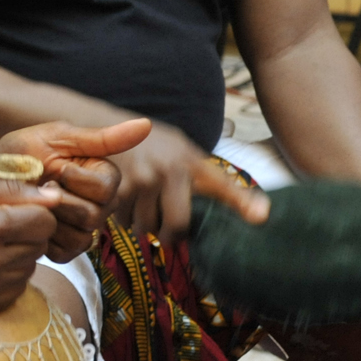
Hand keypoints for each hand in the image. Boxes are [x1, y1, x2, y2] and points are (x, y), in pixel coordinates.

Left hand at [0, 118, 148, 259]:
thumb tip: (147, 124)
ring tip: (34, 203)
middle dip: (60, 200)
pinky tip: (32, 221)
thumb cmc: (21, 153)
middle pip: (95, 215)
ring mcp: (82, 228)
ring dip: (50, 218)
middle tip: (40, 187)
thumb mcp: (56, 137)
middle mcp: (99, 205)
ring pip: (82, 236)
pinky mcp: (65, 248)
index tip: (57, 167)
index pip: (109, 188)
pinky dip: (44, 238)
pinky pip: (66, 252)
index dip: (78, 179)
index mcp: (101, 176)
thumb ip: (101, 138)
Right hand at [0, 178, 62, 316]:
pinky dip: (8, 274)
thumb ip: (9, 189)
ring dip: (19, 253)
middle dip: (28, 231)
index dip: (35, 209)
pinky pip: (19, 287)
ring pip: (32, 266)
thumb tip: (54, 195)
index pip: (44, 220)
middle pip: (41, 244)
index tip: (15, 207)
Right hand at [106, 122, 267, 242]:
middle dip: (170, 234)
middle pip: (177, 224)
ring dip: (142, 225)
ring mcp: (142, 180)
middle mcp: (169, 170)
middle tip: (166, 233)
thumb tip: (256, 212)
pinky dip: (122, 218)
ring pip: (146, 226)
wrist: (100, 126)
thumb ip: (207, 177)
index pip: (221, 185)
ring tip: (139, 208)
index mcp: (189, 160)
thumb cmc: (145, 142)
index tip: (260, 217)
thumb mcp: (178, 148)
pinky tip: (122, 202)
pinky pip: (124, 221)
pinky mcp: (117, 188)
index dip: (241, 203)